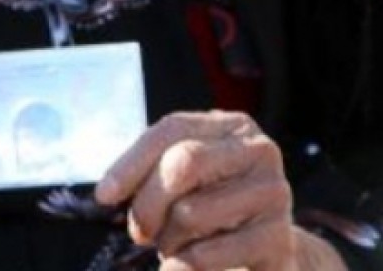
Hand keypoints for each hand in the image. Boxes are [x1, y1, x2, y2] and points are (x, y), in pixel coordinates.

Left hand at [95, 111, 295, 270]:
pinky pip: (205, 256)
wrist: (268, 257)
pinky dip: (180, 267)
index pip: (173, 129)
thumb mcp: (183, 184)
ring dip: (169, 240)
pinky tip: (183, 267)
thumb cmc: (214, 214)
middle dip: (148, 203)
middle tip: (141, 233)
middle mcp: (260, 151)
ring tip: (179, 246)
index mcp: (233, 127)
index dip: (131, 161)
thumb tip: (107, 192)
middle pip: (182, 163)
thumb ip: (150, 174)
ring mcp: (275, 193)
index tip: (103, 196)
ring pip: (191, 212)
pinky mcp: (279, 240)